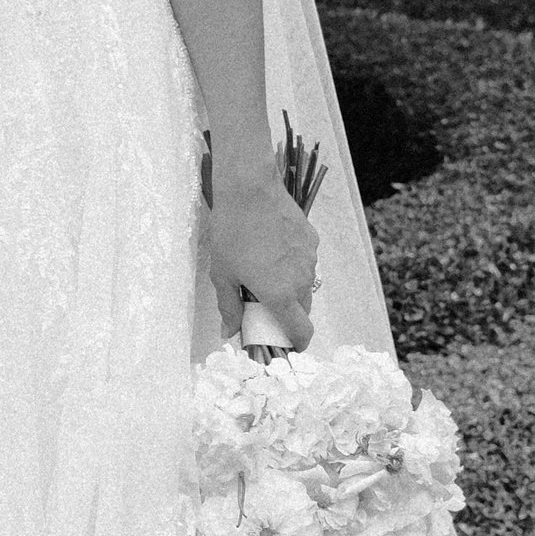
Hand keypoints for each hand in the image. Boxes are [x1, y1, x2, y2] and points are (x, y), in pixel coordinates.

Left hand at [208, 166, 317, 351]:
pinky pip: (305, 261)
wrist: (249, 189)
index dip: (297, 344)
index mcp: (280, 295)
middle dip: (288, 314)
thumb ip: (229, 307)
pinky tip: (271, 249)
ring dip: (290, 287)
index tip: (288, 346)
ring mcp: (309, 258)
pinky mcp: (311, 239)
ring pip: (304, 284)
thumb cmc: (231, 232)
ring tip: (264, 271)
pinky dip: (293, 264)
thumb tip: (229, 332)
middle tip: (265, 306)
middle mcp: (301, 280)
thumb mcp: (223, 274)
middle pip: (303, 310)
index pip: (301, 332)